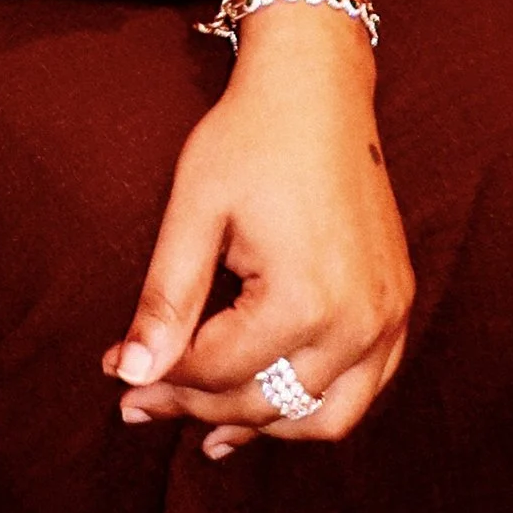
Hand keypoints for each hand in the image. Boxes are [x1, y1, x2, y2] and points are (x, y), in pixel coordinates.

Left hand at [105, 13, 413, 455]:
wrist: (317, 87)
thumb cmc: (249, 138)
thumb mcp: (193, 211)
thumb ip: (164, 299)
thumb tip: (130, 372)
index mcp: (303, 301)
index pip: (219, 371)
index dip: (159, 378)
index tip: (114, 375)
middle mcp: (358, 323)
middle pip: (268, 403)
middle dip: (198, 407)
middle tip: (142, 399)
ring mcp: (388, 318)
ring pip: (325, 417)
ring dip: (263, 425)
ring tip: (205, 425)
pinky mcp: (398, 306)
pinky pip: (364, 388)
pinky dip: (314, 404)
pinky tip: (271, 402)